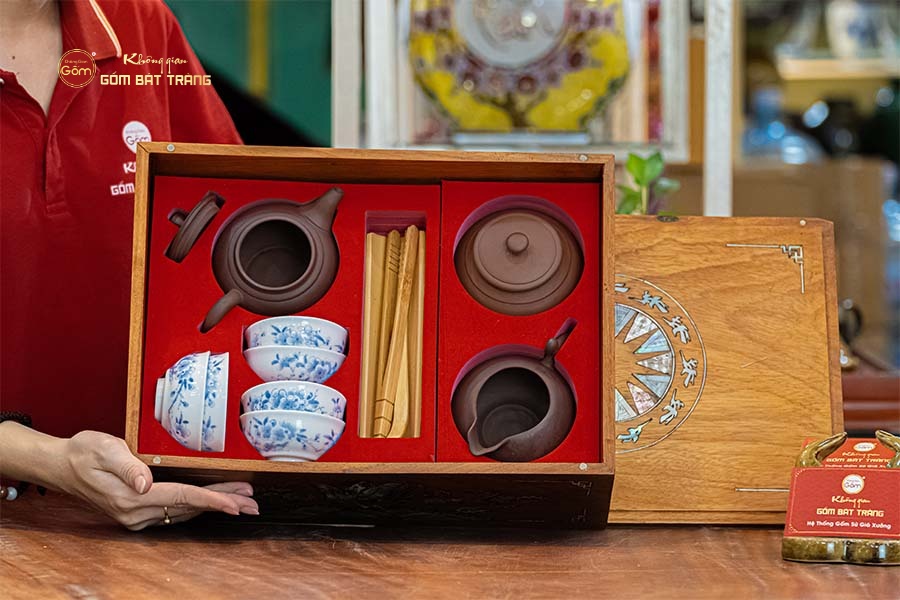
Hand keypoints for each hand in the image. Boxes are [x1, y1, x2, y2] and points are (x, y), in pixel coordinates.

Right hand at [58, 431, 258, 529]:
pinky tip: (214, 500)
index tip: (236, 505)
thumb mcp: (104, 449)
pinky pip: (176, 510)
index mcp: (132, 498)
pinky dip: (198, 505)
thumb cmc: (83, 452)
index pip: (182, 498)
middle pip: (190, 508)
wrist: (61, 466)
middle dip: (224, 505)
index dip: (212, 501)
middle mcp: (136, 512)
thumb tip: (145, 482)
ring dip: (215, 505)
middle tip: (253, 504)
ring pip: (185, 511)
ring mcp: (137, 515)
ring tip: (243, 499)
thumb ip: (127, 465)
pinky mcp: (138, 511)